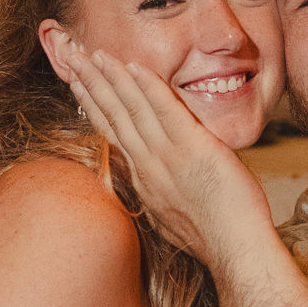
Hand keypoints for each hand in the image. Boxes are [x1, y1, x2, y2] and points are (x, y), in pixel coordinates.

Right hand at [65, 46, 276, 267]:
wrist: (236, 251)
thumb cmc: (216, 238)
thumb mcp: (175, 217)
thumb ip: (162, 194)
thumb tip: (159, 186)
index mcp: (143, 181)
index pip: (111, 135)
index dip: (93, 106)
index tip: (78, 85)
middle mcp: (147, 167)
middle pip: (112, 118)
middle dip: (90, 84)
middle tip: (72, 57)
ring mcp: (167, 158)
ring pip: (131, 111)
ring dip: (112, 79)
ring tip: (93, 55)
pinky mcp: (194, 150)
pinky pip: (166, 112)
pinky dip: (150, 88)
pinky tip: (134, 67)